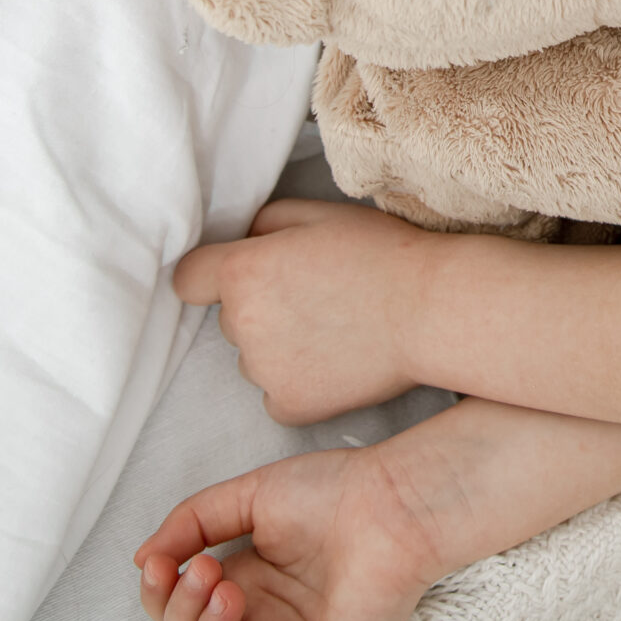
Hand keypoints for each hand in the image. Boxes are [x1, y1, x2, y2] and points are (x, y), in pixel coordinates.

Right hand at [135, 444, 440, 620]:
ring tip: (226, 589)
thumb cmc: (335, 492)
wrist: (391, 503)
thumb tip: (144, 558)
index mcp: (243, 577)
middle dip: (179, 607)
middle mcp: (260, 613)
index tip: (162, 562)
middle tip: (205, 570)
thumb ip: (192, 521)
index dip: (160, 589)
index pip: (180, 602)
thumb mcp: (248, 495)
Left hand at [175, 199, 426, 424]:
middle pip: (231, 318)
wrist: (431, 309)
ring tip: (335, 329)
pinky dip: (298, 383)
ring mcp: (265, 371)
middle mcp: (244, 324)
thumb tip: (244, 241)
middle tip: (315, 296)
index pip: (188, 279)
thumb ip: (265, 223)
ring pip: (254, 358)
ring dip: (279, 347)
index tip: (238, 278)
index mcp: (244, 271)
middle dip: (261, 308)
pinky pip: (275, 395)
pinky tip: (337, 362)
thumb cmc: (382, 254)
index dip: (210, 275)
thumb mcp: (320, 214)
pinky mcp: (289, 406)